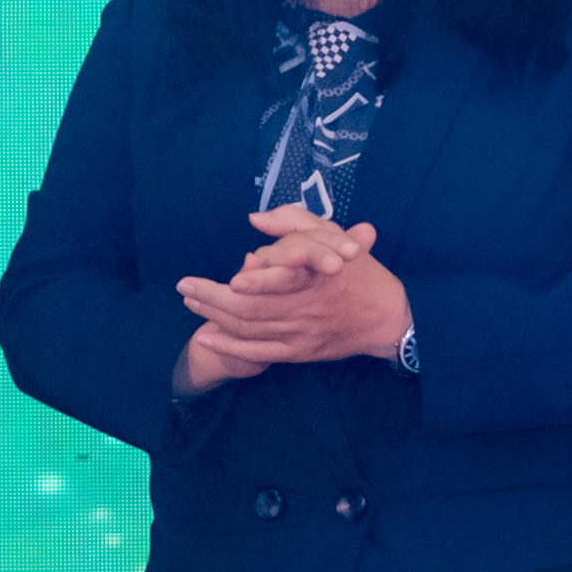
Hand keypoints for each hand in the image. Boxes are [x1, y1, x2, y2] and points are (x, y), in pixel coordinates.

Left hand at [173, 210, 408, 373]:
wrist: (386, 317)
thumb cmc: (357, 271)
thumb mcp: (333, 234)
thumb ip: (294, 221)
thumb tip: (256, 220)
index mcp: (317, 275)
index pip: (282, 276)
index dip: (257, 278)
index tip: (231, 274)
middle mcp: (307, 306)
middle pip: (253, 305)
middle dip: (213, 296)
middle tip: (185, 286)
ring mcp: (301, 332)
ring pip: (250, 327)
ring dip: (215, 316)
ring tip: (190, 302)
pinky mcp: (298, 352)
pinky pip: (258, 352)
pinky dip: (229, 345)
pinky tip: (206, 336)